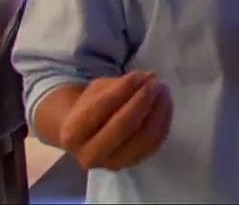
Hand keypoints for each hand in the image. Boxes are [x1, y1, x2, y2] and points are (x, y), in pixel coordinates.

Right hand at [58, 71, 172, 170]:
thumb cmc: (91, 107)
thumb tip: (145, 79)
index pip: (100, 110)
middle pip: (122, 127)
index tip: (140, 74)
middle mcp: (90, 155)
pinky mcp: (133, 164)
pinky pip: (154, 144)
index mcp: (73, 134)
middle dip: (142, 101)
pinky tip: (165, 104)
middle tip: (155, 82)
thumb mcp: (95, 91)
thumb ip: (118, 86)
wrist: (86, 137)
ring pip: (143, 138)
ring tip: (163, 90)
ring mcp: (113, 164)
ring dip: (158, 111)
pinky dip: (163, 121)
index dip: (122, 90)